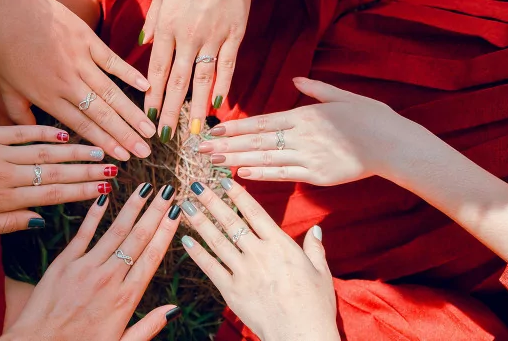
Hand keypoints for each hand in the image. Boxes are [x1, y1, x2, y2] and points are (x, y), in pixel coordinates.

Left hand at [0, 0, 154, 160]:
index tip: (121, 159)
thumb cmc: (2, 44)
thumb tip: (32, 133)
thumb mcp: (5, 85)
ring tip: (150, 130)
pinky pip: (112, 61)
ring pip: (112, 93)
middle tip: (145, 153)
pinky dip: (130, 74)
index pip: (81, 125)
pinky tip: (147, 88)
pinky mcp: (87, 40)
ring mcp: (80, 60)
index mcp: (47, 96)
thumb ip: (18, 112)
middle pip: (102, 114)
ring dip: (132, 113)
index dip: (104, 143)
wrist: (7, 4)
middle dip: (125, 136)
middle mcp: (67, 82)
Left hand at [0, 125, 114, 238]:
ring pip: (44, 151)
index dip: (82, 192)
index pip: (52, 195)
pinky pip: (20, 132)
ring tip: (100, 149)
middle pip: (56, 171)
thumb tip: (40, 222)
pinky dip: (43, 132)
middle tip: (115, 167)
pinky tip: (63, 132)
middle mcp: (6, 174)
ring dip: (75, 150)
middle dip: (89, 170)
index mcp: (3, 200)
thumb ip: (6, 224)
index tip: (105, 190)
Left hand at [1, 183, 181, 340]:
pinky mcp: (63, 264)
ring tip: (146, 188)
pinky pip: (83, 234)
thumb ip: (148, 327)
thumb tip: (174, 309)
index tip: (177, 212)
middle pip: (138, 238)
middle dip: (156, 212)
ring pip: (115, 231)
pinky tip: (106, 197)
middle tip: (168, 190)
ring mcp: (85, 269)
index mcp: (125, 299)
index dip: (166, 232)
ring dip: (132, 207)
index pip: (152, 257)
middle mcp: (108, 279)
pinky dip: (95, 215)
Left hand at [140, 0, 271, 140]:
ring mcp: (214, 36)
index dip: (153, 97)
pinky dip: (224, 86)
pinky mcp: (235, 34)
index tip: (148, 117)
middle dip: (171, 112)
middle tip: (166, 137)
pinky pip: (228, 65)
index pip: (158, 70)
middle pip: (178, 81)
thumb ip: (152, 20)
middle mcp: (189, 36)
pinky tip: (219, 105)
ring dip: (197, 108)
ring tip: (193, 131)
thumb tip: (142, 45)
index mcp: (168, 26)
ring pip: (203, 79)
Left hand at [181, 180, 338, 340]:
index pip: (254, 212)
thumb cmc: (314, 305)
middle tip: (197, 185)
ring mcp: (243, 271)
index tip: (224, 180)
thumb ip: (314, 248)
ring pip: (216, 240)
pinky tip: (186, 241)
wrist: (300, 334)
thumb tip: (316, 229)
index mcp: (280, 245)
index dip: (238, 195)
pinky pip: (210, 267)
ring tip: (186, 206)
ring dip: (200, 221)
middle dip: (212, 201)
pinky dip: (197, 253)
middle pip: (231, 221)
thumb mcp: (321, 272)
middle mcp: (258, 253)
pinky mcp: (231, 290)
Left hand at [198, 78, 431, 185]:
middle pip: (256, 141)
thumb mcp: (343, 96)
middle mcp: (302, 135)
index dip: (234, 128)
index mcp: (305, 115)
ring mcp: (309, 157)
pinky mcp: (317, 175)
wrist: (393, 144)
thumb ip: (315, 90)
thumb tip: (294, 81)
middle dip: (225, 146)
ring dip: (236, 161)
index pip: (261, 122)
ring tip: (212, 164)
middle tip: (198, 151)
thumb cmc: (371, 118)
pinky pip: (284, 174)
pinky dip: (262, 174)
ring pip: (265, 159)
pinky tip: (241, 175)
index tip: (212, 131)